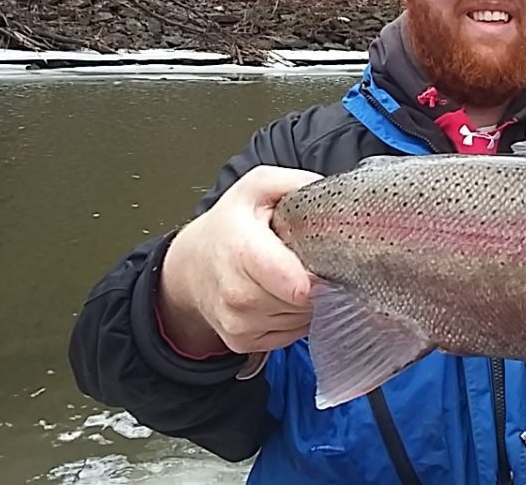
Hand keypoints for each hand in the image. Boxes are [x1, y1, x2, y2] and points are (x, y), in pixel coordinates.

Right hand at [157, 165, 324, 356]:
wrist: (191, 264)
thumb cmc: (230, 224)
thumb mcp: (258, 187)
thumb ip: (297, 184)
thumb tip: (334, 197)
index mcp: (243, 251)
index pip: (295, 284)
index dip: (320, 278)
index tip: (329, 263)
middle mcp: (237, 294)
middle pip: (304, 303)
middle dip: (318, 285)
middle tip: (310, 263)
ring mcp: (238, 323)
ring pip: (301, 321)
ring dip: (309, 302)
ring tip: (296, 277)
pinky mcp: (243, 342)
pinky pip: (291, 335)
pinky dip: (297, 318)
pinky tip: (286, 296)